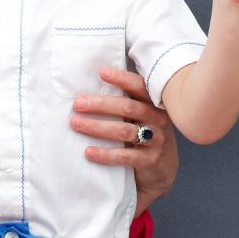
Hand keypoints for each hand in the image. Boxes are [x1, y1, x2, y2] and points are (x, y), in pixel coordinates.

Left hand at [70, 68, 176, 215]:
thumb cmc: (143, 132)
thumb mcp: (139, 114)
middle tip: (78, 104)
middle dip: (101, 105)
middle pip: (128, 108)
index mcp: (152, 103)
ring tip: (76, 123)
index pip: (139, 86)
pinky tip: (88, 152)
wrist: (162, 167)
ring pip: (124, 130)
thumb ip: (123, 101)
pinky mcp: (150, 160)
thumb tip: (88, 88)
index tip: (102, 72)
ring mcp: (156, 140)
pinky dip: (105, 153)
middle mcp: (157, 119)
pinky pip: (125, 156)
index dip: (122, 78)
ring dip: (97, 127)